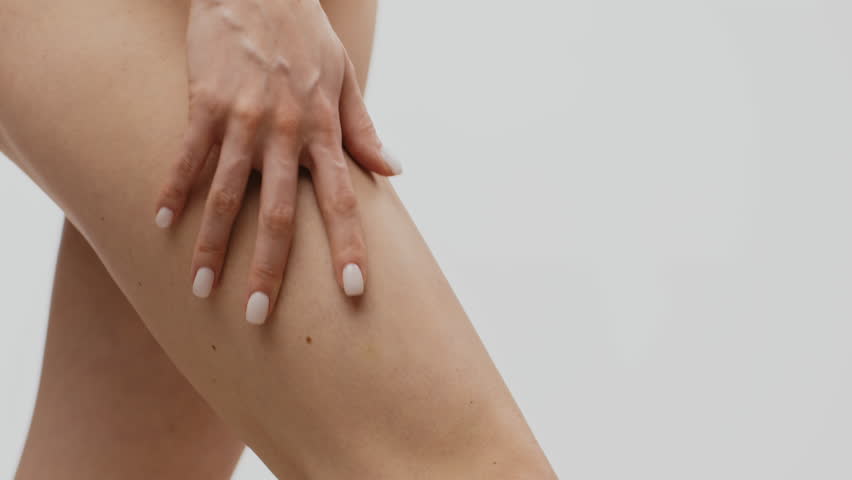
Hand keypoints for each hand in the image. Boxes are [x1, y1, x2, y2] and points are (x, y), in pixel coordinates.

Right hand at [154, 0, 400, 324]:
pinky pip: (188, 154)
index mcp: (324, 131)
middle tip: (259, 317)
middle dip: (269, 268)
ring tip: (199, 288)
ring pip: (228, 194)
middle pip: (279, 214)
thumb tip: (394, 170)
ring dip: (212, 245)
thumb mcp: (345, 78)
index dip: (349, 247)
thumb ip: (363, 129)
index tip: (355, 290)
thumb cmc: (306, 35)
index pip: (343, 200)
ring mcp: (244, 120)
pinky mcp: (206, 103)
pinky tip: (160, 222)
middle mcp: (286, 133)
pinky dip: (174, 189)